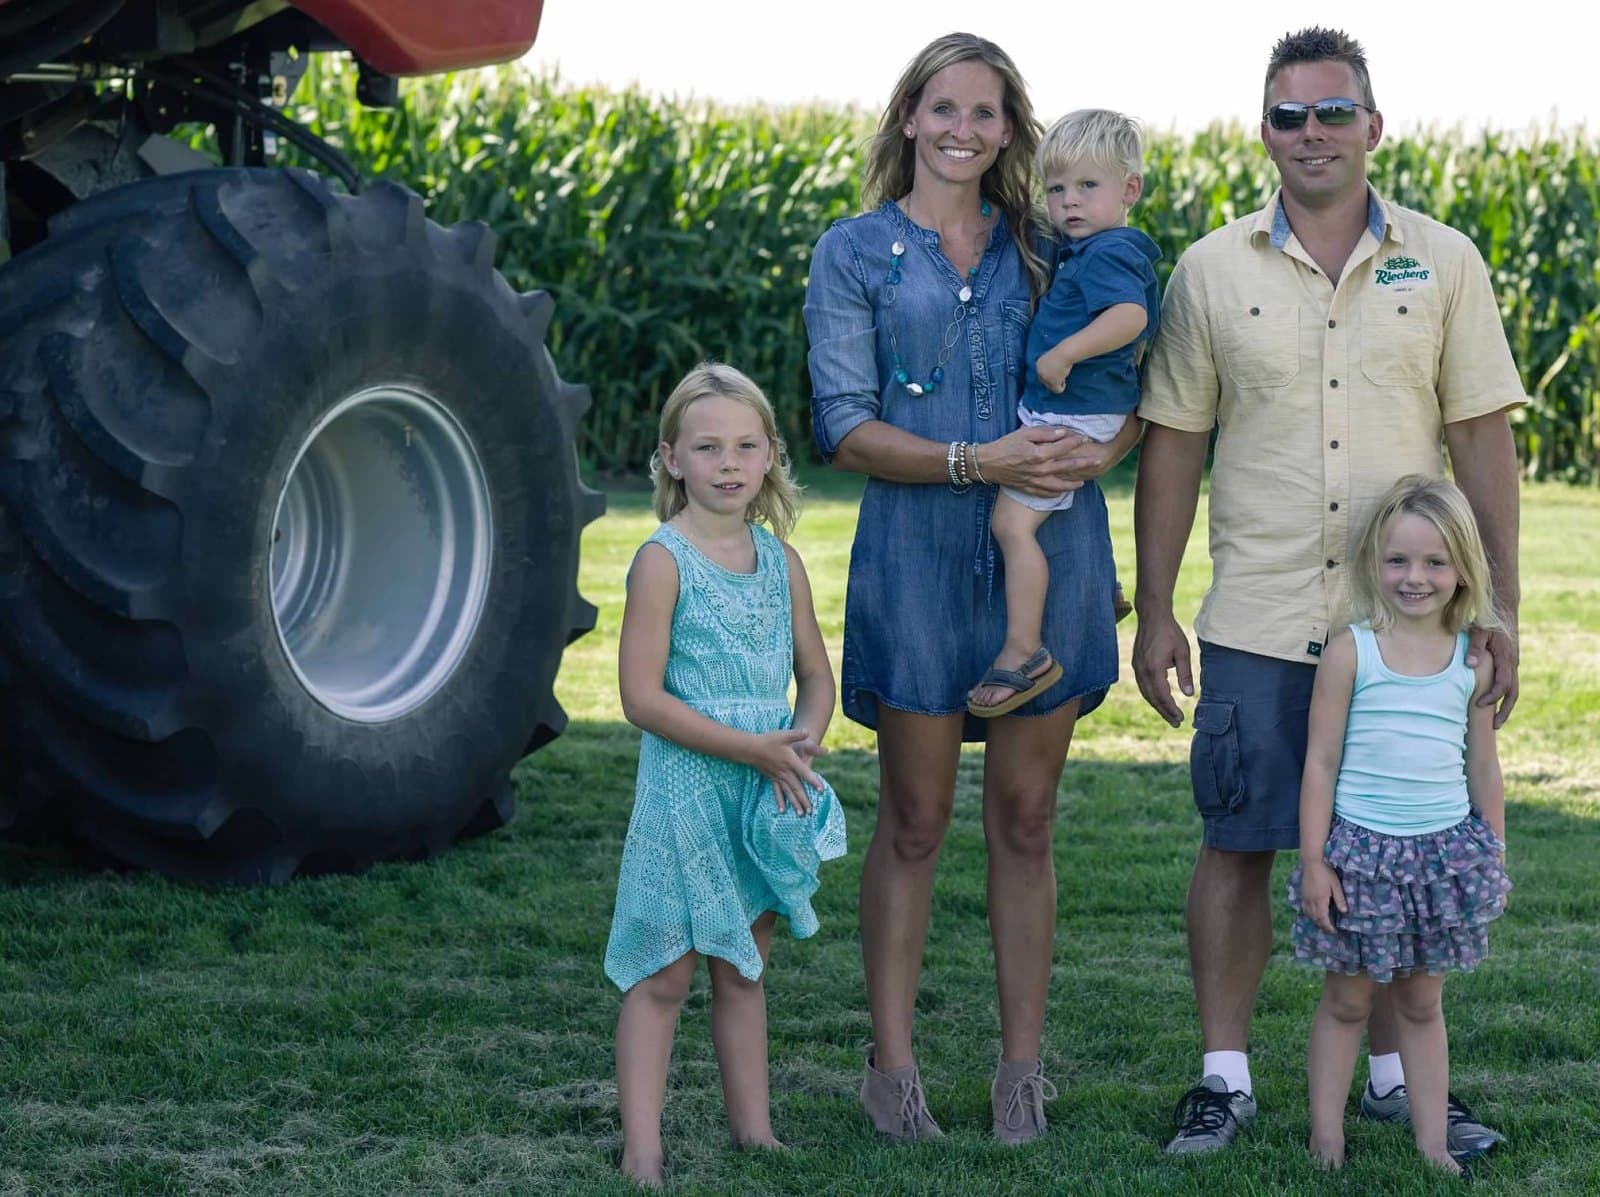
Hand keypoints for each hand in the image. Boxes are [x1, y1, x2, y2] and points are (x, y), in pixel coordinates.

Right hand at [746, 728, 821, 814]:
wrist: (751, 748)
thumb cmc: (768, 740)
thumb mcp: (784, 735)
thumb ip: (797, 734)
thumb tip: (808, 732)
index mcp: (790, 762)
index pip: (804, 773)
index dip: (813, 781)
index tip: (821, 790)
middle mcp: (785, 772)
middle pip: (797, 788)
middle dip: (805, 800)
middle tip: (811, 811)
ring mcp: (778, 777)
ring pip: (788, 793)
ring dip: (795, 804)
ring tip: (801, 815)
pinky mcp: (772, 779)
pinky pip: (777, 792)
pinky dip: (780, 801)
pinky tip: (782, 810)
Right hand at [978, 424, 1089, 496]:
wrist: (986, 464)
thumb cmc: (1004, 445)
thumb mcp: (1024, 433)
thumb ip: (1045, 433)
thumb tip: (1063, 433)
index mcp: (1040, 454)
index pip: (1063, 447)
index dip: (1075, 441)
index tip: (1085, 438)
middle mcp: (1040, 469)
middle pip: (1067, 466)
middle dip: (1083, 463)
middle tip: (1097, 461)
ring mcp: (1035, 481)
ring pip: (1059, 484)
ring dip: (1072, 484)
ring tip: (1083, 483)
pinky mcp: (1028, 488)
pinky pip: (1046, 493)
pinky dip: (1056, 493)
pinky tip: (1063, 492)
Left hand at [1036, 346, 1073, 393]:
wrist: (1066, 353)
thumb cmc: (1063, 354)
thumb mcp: (1053, 360)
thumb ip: (1050, 368)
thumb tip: (1053, 377)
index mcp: (1038, 364)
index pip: (1042, 375)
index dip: (1050, 376)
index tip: (1057, 374)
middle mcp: (1040, 371)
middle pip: (1045, 382)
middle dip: (1053, 381)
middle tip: (1061, 378)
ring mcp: (1045, 377)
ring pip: (1050, 387)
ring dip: (1057, 384)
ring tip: (1063, 379)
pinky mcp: (1053, 382)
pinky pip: (1056, 390)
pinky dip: (1061, 389)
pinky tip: (1064, 384)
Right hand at [1132, 610, 1193, 727]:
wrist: (1152, 616)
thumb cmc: (1170, 632)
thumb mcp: (1182, 652)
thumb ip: (1185, 674)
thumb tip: (1189, 694)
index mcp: (1154, 668)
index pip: (1162, 696)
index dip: (1171, 709)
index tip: (1181, 719)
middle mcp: (1142, 670)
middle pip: (1152, 698)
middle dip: (1164, 712)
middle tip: (1176, 723)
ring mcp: (1136, 668)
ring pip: (1145, 693)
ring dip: (1157, 705)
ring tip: (1168, 715)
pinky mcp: (1136, 664)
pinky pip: (1142, 685)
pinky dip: (1151, 696)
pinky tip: (1158, 699)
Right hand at [1301, 858, 1346, 933]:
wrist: (1312, 862)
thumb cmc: (1326, 872)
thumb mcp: (1336, 885)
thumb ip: (1340, 899)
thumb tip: (1344, 911)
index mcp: (1320, 900)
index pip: (1323, 918)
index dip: (1328, 927)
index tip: (1334, 931)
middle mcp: (1311, 901)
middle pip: (1315, 918)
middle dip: (1322, 926)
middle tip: (1330, 930)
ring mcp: (1305, 898)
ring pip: (1309, 914)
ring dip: (1316, 921)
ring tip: (1323, 923)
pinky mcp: (1303, 894)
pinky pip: (1305, 909)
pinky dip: (1310, 914)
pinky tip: (1314, 913)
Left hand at [1465, 624, 1518, 727]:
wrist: (1504, 610)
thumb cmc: (1488, 620)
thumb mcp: (1479, 631)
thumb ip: (1474, 647)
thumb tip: (1469, 665)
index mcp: (1506, 659)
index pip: (1503, 685)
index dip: (1492, 697)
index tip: (1479, 705)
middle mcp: (1513, 664)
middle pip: (1513, 694)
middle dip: (1505, 711)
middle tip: (1494, 727)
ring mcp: (1513, 665)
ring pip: (1513, 691)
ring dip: (1506, 707)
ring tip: (1496, 722)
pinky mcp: (1510, 663)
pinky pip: (1509, 684)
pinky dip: (1504, 697)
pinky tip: (1493, 705)